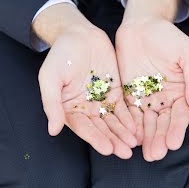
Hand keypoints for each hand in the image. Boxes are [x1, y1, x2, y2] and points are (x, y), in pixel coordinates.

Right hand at [36, 6, 135, 158]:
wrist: (78, 34)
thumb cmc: (60, 55)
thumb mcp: (50, 77)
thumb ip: (51, 104)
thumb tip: (53, 130)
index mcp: (70, 110)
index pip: (84, 128)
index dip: (96, 139)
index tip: (107, 149)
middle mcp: (87, 110)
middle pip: (102, 130)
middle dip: (114, 141)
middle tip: (125, 152)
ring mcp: (102, 103)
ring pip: (114, 123)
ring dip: (124, 134)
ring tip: (134, 144)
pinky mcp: (116, 94)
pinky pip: (124, 110)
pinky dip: (131, 120)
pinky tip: (138, 128)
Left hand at [116, 18, 188, 161]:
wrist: (142, 23)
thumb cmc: (168, 35)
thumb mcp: (188, 55)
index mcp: (183, 91)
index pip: (181, 115)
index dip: (177, 129)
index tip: (173, 143)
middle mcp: (167, 99)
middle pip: (164, 123)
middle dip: (160, 139)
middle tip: (157, 154)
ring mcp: (149, 98)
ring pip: (148, 123)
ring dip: (148, 139)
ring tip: (147, 154)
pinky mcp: (131, 95)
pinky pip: (132, 114)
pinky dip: (132, 127)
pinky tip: (132, 140)